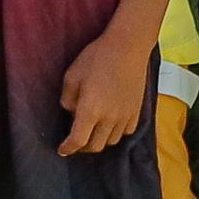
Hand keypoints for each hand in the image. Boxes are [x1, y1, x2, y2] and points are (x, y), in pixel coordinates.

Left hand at [57, 23, 151, 158]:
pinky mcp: (137, 112)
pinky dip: (115, 132)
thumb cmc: (96, 58)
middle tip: (76, 139)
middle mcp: (109, 118)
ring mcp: (125, 116)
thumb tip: (71, 112)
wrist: (127, 48)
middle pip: (95, 146)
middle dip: (83, 147)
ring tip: (93, 129)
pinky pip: (125, 132)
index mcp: (90, 110)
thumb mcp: (72, 75)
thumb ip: (68, 99)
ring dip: (100, 139)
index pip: (78, 140)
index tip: (62, 150)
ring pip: (111, 141)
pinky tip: (110, 122)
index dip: (68, 148)